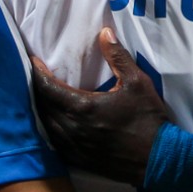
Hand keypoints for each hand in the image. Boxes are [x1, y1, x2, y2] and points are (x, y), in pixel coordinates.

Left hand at [32, 29, 168, 182]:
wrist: (158, 158)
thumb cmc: (148, 118)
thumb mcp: (137, 82)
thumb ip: (118, 57)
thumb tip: (105, 32)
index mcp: (83, 107)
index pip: (47, 88)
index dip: (37, 73)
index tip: (33, 61)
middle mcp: (72, 128)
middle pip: (42, 106)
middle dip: (37, 89)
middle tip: (36, 76)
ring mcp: (73, 146)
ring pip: (45, 126)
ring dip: (41, 109)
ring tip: (42, 96)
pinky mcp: (78, 159)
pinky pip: (54, 142)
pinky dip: (49, 128)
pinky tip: (53, 122)